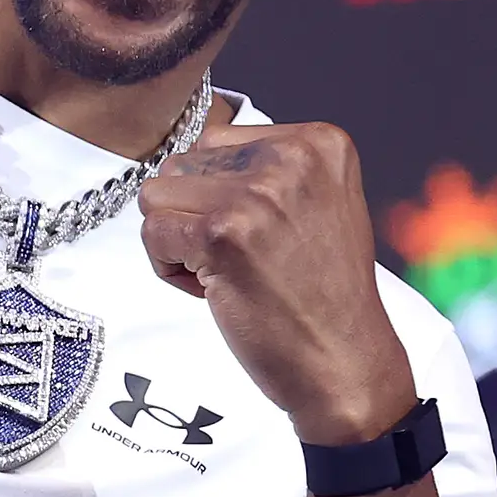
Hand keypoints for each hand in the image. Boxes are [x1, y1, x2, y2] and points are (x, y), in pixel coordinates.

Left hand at [138, 118, 418, 444]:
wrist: (344, 357)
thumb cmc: (321, 291)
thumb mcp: (315, 203)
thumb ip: (264, 168)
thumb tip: (191, 147)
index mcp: (318, 142)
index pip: (215, 139)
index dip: (217, 192)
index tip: (256, 232)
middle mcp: (290, 158)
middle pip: (180, 164)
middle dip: (193, 215)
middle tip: (239, 258)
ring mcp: (256, 194)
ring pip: (157, 195)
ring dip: (176, 240)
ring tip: (225, 270)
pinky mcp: (222, 234)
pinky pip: (153, 232)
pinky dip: (168, 267)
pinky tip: (214, 288)